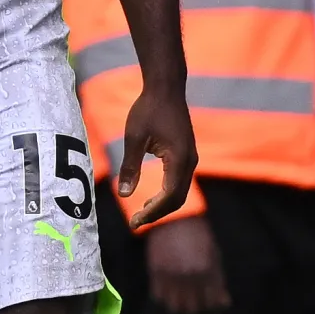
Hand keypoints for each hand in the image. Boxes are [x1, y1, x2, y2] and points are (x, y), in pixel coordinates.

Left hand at [116, 83, 196, 227]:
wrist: (165, 90)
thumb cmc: (147, 110)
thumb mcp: (133, 138)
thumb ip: (129, 166)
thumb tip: (124, 195)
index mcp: (179, 159)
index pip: (169, 196)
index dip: (153, 212)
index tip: (135, 223)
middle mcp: (190, 162)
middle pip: (177, 199)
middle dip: (157, 213)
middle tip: (135, 223)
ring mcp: (190, 158)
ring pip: (180, 191)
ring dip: (162, 205)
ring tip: (141, 214)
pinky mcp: (186, 155)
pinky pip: (179, 181)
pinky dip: (166, 194)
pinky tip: (151, 197)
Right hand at [145, 214, 229, 313]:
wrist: (172, 219)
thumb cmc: (199, 236)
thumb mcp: (215, 257)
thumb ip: (218, 281)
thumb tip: (224, 303)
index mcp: (207, 274)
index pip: (211, 305)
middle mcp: (189, 278)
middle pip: (194, 310)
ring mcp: (170, 277)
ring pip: (175, 307)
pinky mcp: (155, 273)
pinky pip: (159, 297)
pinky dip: (165, 305)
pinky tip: (169, 309)